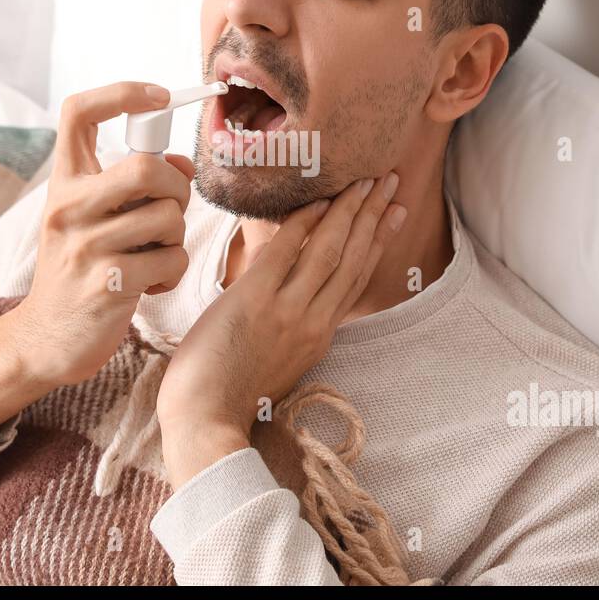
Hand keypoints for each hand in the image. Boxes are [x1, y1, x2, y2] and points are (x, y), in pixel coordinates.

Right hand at [0, 82, 195, 433]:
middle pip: (147, 167)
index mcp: (64, 182)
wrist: (44, 339)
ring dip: (176, 239)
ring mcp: (84, 246)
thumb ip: (134, 186)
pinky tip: (149, 284)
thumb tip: (182, 162)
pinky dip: (172, 273)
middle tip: (168, 213)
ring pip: (169, 217)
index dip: (123, 92)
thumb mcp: (93, 220)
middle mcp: (67, 207)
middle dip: (177, 190)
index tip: (160, 96)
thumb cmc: (80, 270)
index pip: (78, 111)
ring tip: (152, 256)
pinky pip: (172, 260)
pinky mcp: (106, 283)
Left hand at [155, 172, 404, 455]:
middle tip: (390, 182)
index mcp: (319, 336)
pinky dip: (304, 222)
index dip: (378, 243)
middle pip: (353, 259)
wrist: (204, 418)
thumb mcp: (277, 361)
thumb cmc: (229, 394)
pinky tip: (319, 200)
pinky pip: (286, 250)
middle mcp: (314, 322)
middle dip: (374, 216)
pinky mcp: (256, 300)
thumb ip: (291, 325)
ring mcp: (288, 311)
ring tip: (367, 181)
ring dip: (351, 210)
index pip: (356, 280)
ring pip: (331, 250)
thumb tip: (288, 289)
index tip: (393, 214)